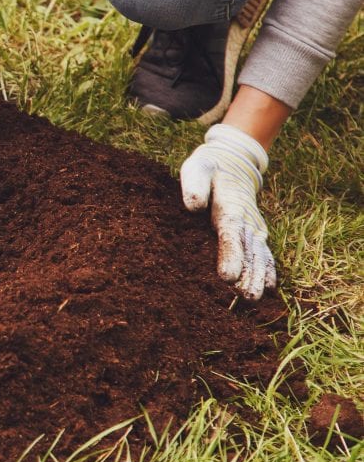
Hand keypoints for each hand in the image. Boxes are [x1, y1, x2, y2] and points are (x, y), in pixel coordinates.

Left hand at [180, 123, 275, 299]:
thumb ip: (195, 185)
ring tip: (255, 298)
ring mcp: (254, 228)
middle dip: (249, 275)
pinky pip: (264, 253)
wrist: (232, 162)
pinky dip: (267, 270)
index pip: (230, 235)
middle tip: (246, 297)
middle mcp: (246, 221)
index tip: (227, 276)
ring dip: (258, 277)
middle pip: (249, 251)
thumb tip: (194, 205)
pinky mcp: (255, 233)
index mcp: (230, 208)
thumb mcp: (197, 169)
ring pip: (259, 255)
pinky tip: (267, 288)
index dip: (231, 256)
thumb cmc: (208, 169)